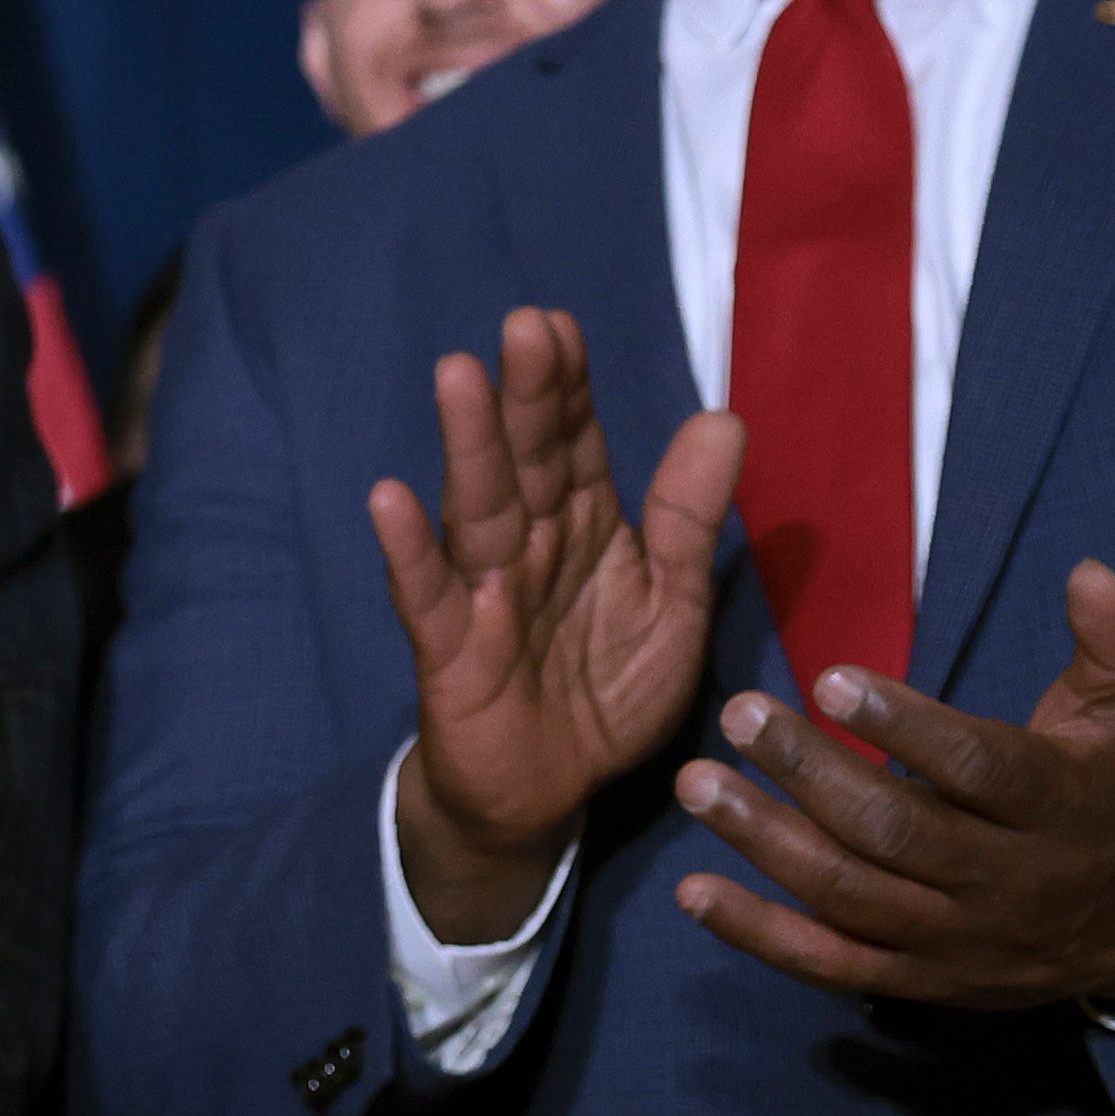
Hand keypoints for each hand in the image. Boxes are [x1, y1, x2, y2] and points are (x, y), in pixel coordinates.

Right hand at [372, 308, 741, 947]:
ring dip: (467, 445)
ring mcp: (483, 591)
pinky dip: (407, 550)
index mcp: (581, 525)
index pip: (574, 442)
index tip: (561, 324)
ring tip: (459, 376)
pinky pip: (428, 595)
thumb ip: (687, 516)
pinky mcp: (450, 650)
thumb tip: (725, 418)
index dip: (570, 387)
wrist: (545, 791)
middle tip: (527, 326)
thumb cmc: (605, 687)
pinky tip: (389, 499)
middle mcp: (527, 543)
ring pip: (477, 508)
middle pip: (527, 460)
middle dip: (528, 395)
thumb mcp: (671, 603)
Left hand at [669, 560, 1114, 1007]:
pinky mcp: (924, 981)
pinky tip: (692, 893)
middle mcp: (1006, 882)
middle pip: (898, 833)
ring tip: (697, 784)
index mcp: (1058, 807)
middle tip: (738, 714)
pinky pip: (833, 964)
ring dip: (766, 844)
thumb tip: (1090, 569)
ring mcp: (960, 939)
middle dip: (811, 774)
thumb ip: (1114, 641)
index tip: (828, 679)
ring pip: (853, 898)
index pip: (978, 768)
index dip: (905, 726)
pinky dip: (760, 934)